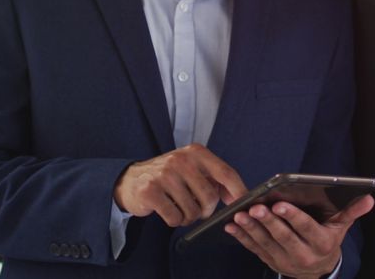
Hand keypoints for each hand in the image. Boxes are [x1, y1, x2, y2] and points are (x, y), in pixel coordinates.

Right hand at [113, 143, 247, 226]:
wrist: (131, 180)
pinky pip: (175, 218)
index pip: (226, 173)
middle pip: (210, 197)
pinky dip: (174, 220)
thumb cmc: (168, 177)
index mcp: (196, 152)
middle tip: (196, 210)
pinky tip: (167, 211)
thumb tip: (240, 197)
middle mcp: (181, 160)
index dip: (238, 191)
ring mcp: (165, 175)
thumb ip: (216, 180)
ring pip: (193, 211)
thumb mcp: (192, 170)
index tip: (243, 205)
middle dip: (206, 211)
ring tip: (178, 208)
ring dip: (188, 217)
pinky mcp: (151, 191)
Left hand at [225, 195, 374, 278]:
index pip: (306, 229)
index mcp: (321, 243)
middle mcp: (303, 254)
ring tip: (240, 214)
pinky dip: (242, 238)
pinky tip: (232, 226)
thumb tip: (369, 198)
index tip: (280, 204)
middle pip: (284, 237)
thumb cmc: (327, 240)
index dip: (293, 217)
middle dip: (269, 222)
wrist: (317, 272)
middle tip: (256, 207)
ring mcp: (284, 260)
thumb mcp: (341, 227)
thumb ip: (351, 212)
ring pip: (266, 244)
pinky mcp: (270, 261)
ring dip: (251, 229)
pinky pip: (254, 249)